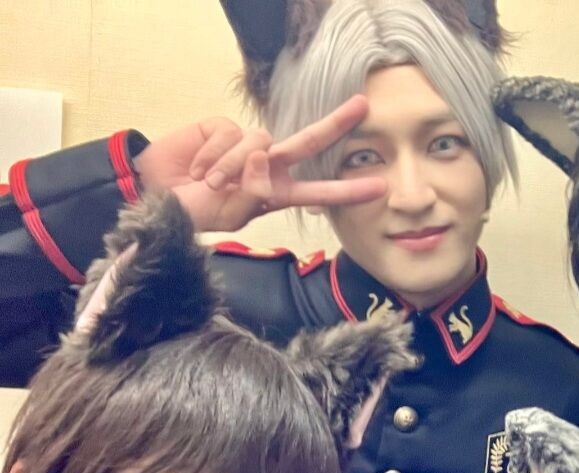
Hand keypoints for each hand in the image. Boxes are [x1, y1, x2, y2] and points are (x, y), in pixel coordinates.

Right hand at [135, 96, 385, 231]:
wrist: (155, 196)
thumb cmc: (196, 212)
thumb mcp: (231, 217)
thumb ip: (253, 194)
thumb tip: (263, 154)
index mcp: (277, 194)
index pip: (319, 192)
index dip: (348, 190)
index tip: (379, 187)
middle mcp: (268, 166)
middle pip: (308, 142)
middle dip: (336, 123)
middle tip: (363, 106)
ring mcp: (247, 145)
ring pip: (258, 142)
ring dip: (232, 167)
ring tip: (211, 183)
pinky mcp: (222, 127)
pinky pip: (230, 134)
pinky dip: (213, 155)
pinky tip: (198, 168)